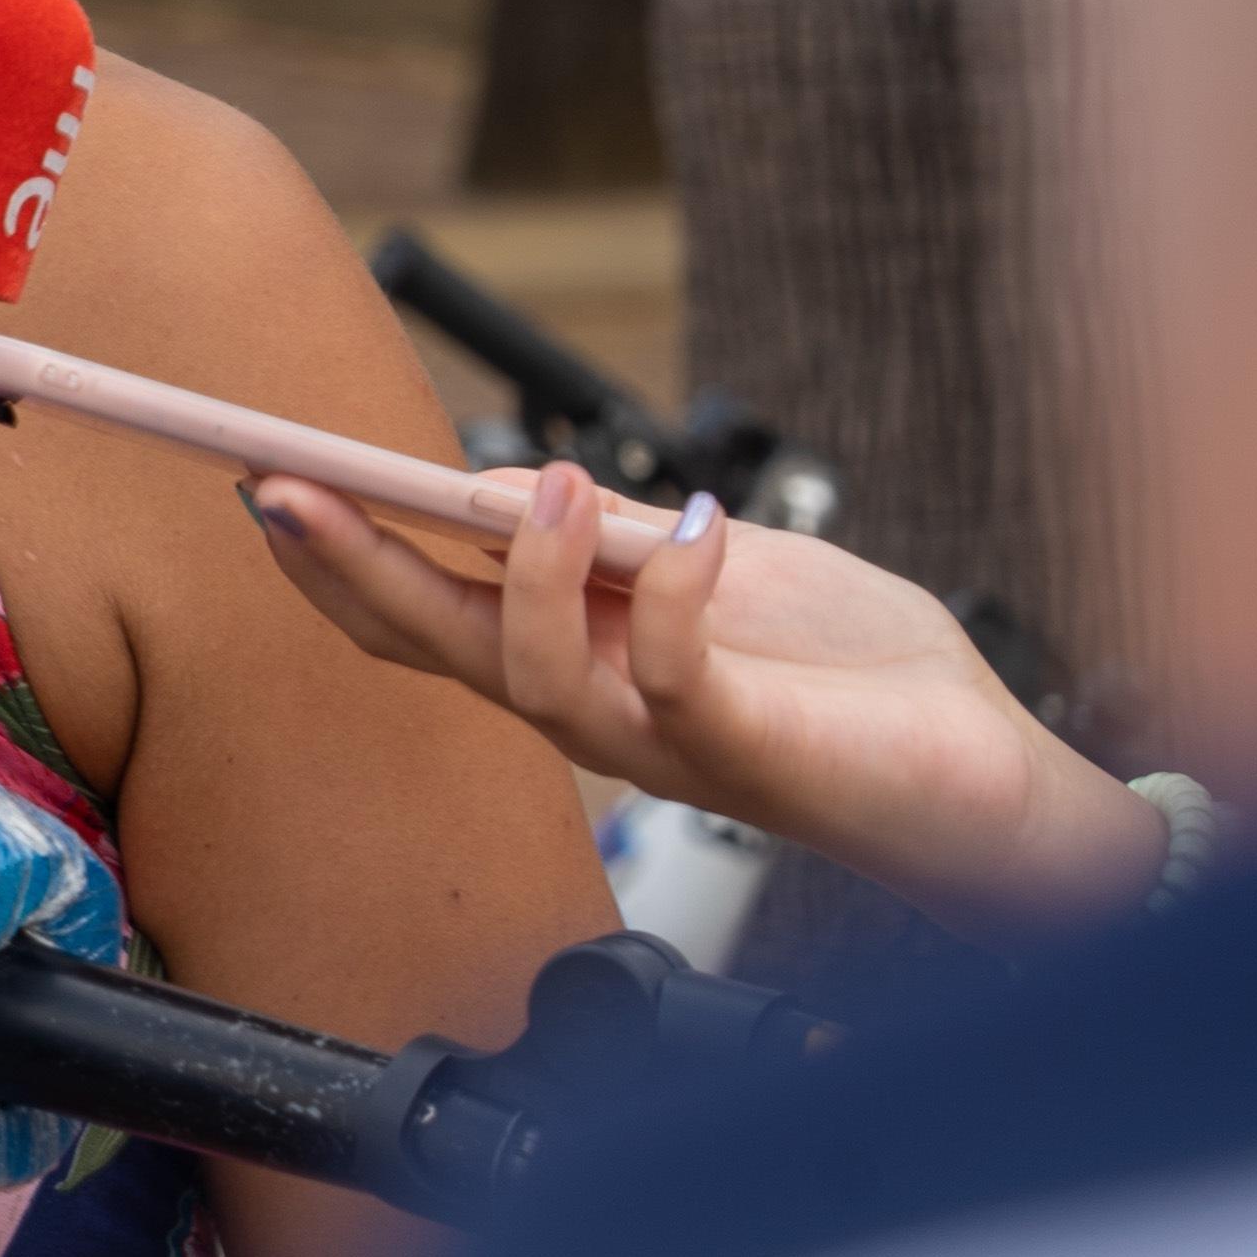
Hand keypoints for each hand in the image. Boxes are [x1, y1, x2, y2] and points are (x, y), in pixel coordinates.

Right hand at [242, 466, 1161, 937]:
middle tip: (286, 484)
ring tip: (562, 480)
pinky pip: (671, 674)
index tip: (265, 476)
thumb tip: (503, 487)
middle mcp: (586, 710)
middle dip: (347, 564)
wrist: (991, 780)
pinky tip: (701, 530)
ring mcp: (652, 739)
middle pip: (426, 644)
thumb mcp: (724, 563)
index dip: (333, 556)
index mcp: (569, 656)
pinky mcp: (737, 750)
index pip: (415, 615)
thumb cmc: (859, 677)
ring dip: (528, 566)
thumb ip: (623, 536)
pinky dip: (674, 591)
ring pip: (526, 671)